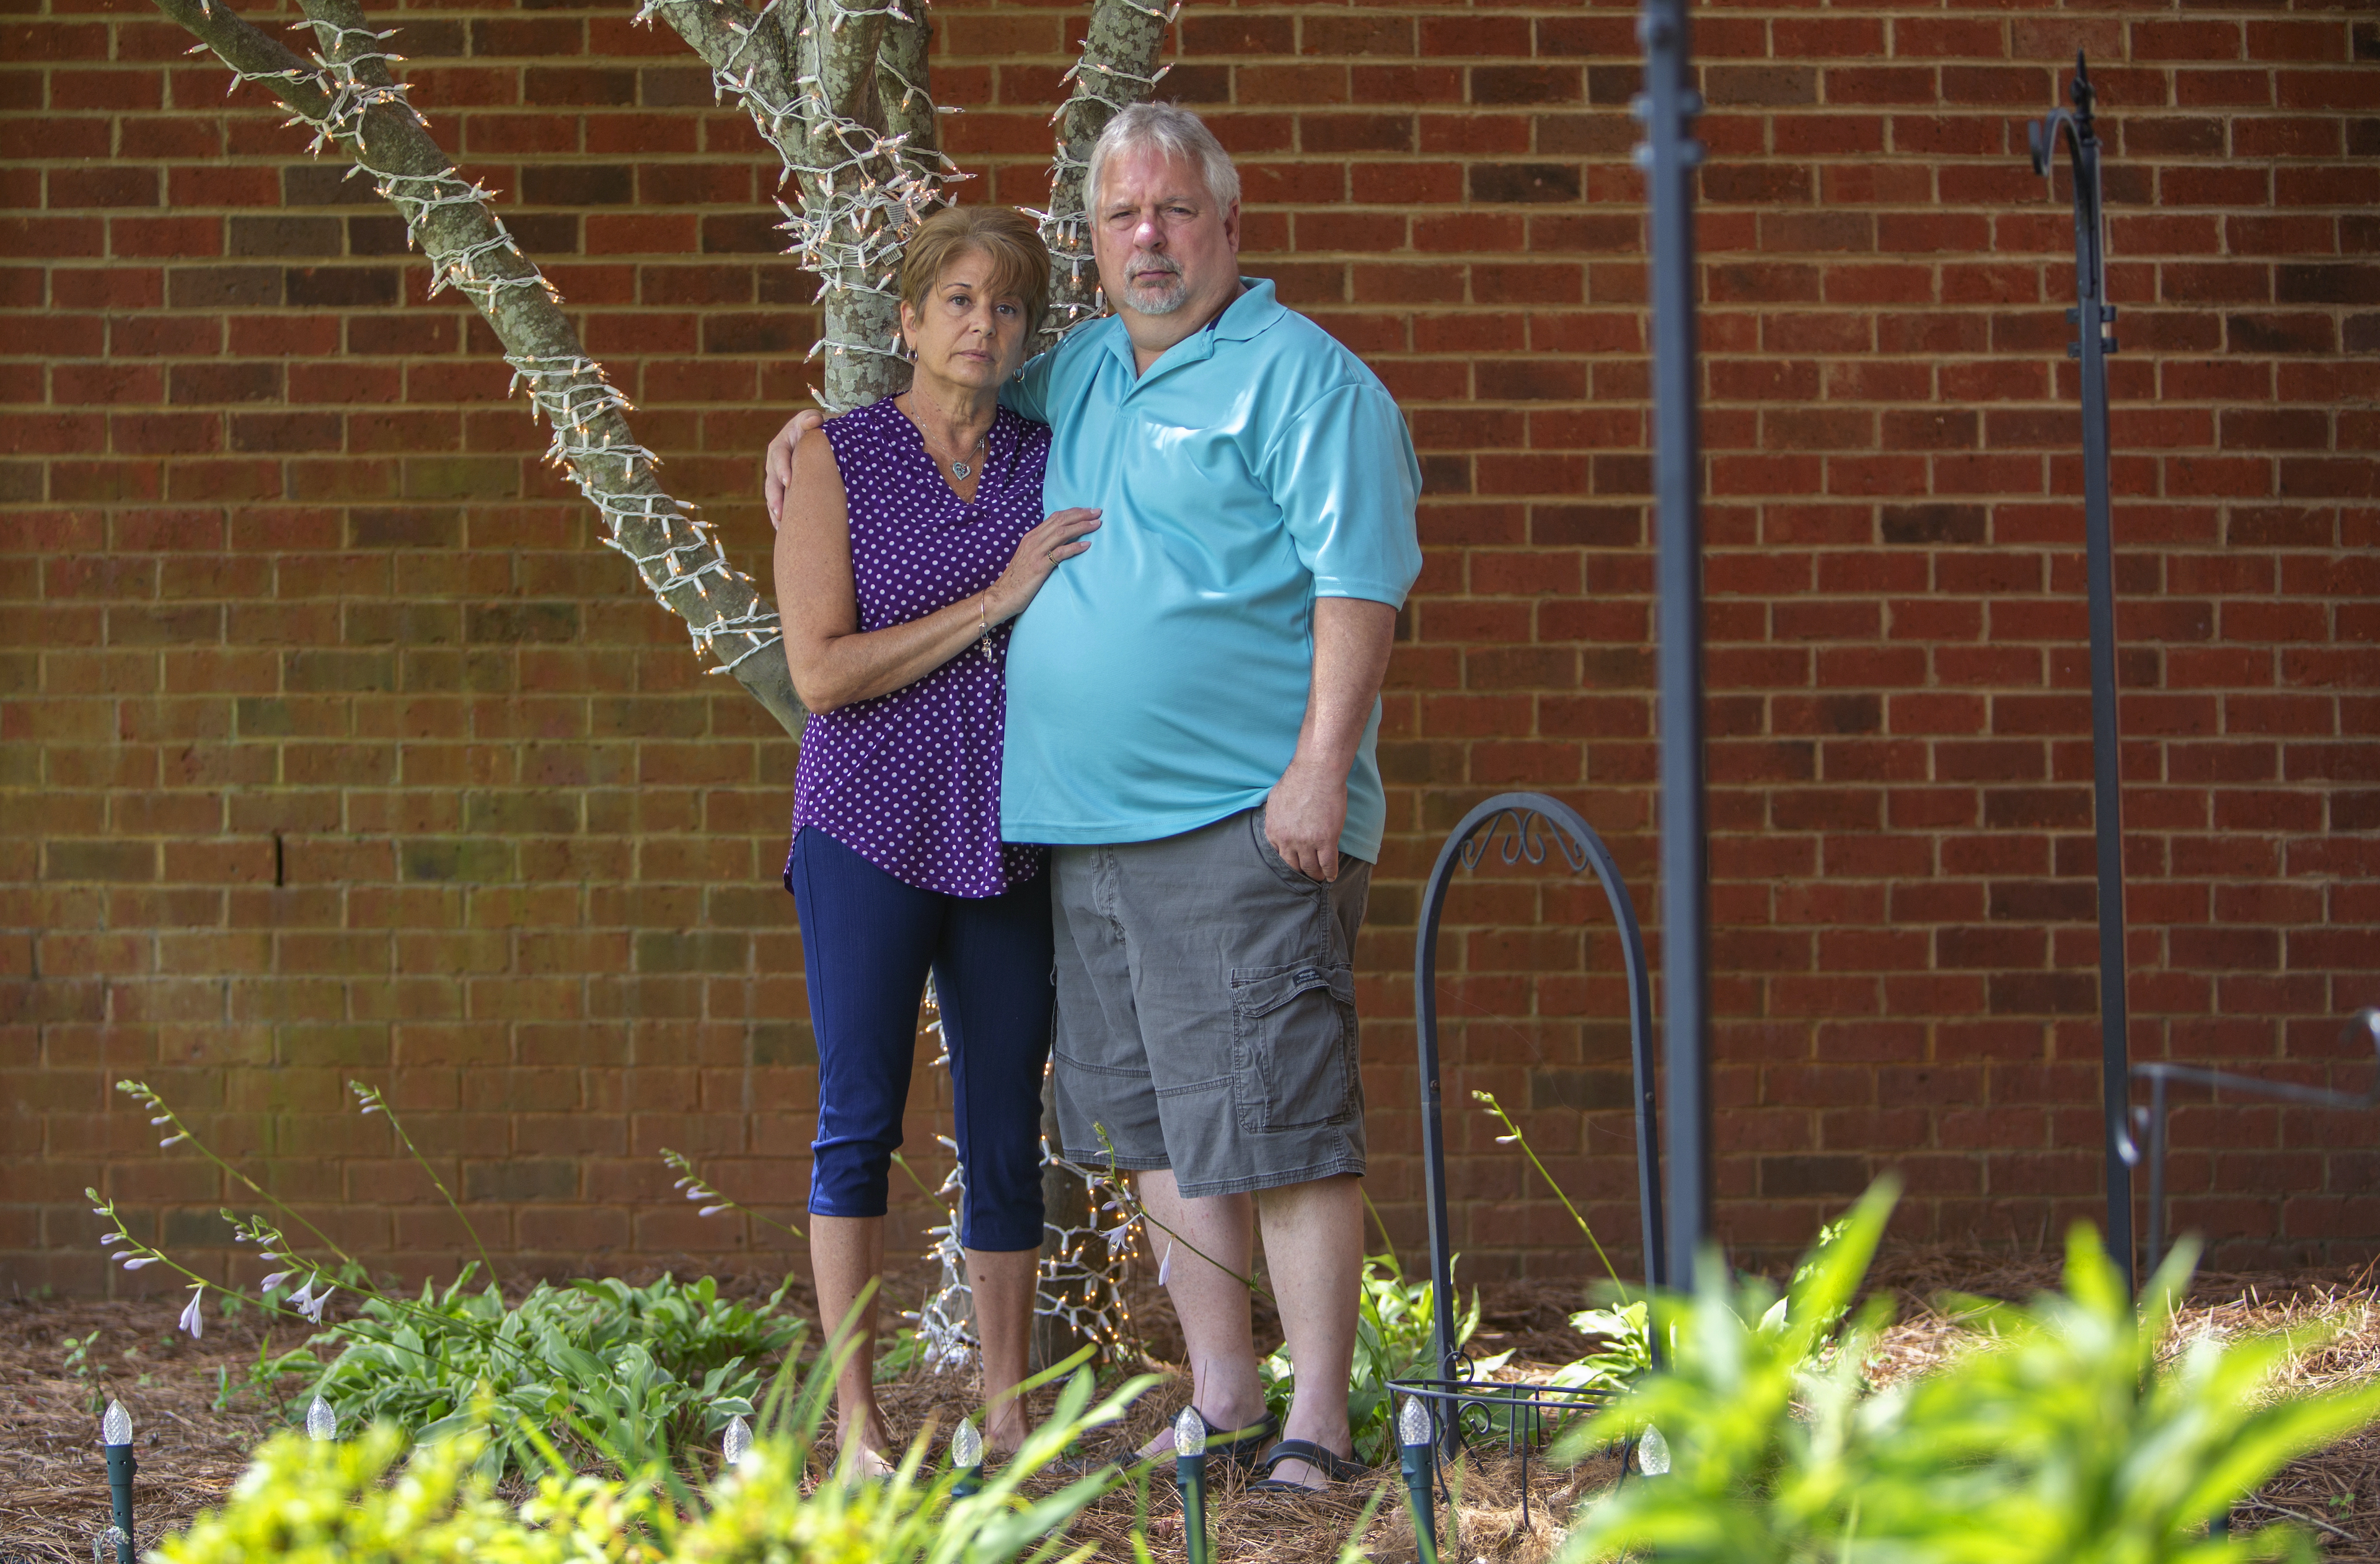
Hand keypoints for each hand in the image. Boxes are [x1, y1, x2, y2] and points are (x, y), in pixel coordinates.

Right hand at [764, 409, 827, 527]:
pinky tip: (783, 530)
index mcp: (782, 444)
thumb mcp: (814, 421)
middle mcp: (776, 462)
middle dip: (776, 496)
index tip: (788, 482)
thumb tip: (814, 420)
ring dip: (776, 510)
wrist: (822, 440)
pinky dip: (780, 517)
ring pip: (773, 495)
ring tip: (780, 524)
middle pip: (772, 480)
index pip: (779, 455)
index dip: (782, 468)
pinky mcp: (783, 490)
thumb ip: (811, 420)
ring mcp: (778, 478)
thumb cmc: (819, 429)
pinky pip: (778, 505)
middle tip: (781, 511)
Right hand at [986, 508, 1100, 622]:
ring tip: (1096, 524)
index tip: (1088, 511)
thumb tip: (1061, 542)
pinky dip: (1075, 547)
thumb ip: (1043, 547)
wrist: (1003, 595)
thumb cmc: (1018, 579)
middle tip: (1098, 512)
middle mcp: (1033, 541)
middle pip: (1060, 520)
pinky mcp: (1039, 566)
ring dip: (1081, 526)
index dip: (1073, 512)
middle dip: (1081, 514)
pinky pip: (1060, 553)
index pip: (1055, 517)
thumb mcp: (1030, 557)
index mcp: (1032, 537)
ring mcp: (1036, 553)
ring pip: (1062, 532)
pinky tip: (1087, 545)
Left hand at [1264, 757, 1347, 881]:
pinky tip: (1332, 876)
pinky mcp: (1326, 840)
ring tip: (1319, 877)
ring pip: (1310, 868)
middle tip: (1306, 875)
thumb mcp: (1275, 800)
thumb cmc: (1297, 780)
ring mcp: (1307, 842)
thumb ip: (1275, 816)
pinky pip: (1328, 864)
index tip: (1294, 864)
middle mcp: (1288, 840)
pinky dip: (1330, 872)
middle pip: (1293, 865)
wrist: (1316, 773)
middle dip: (1300, 872)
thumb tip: (1277, 821)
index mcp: (1274, 831)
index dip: (1288, 861)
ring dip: (1315, 874)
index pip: (1278, 855)